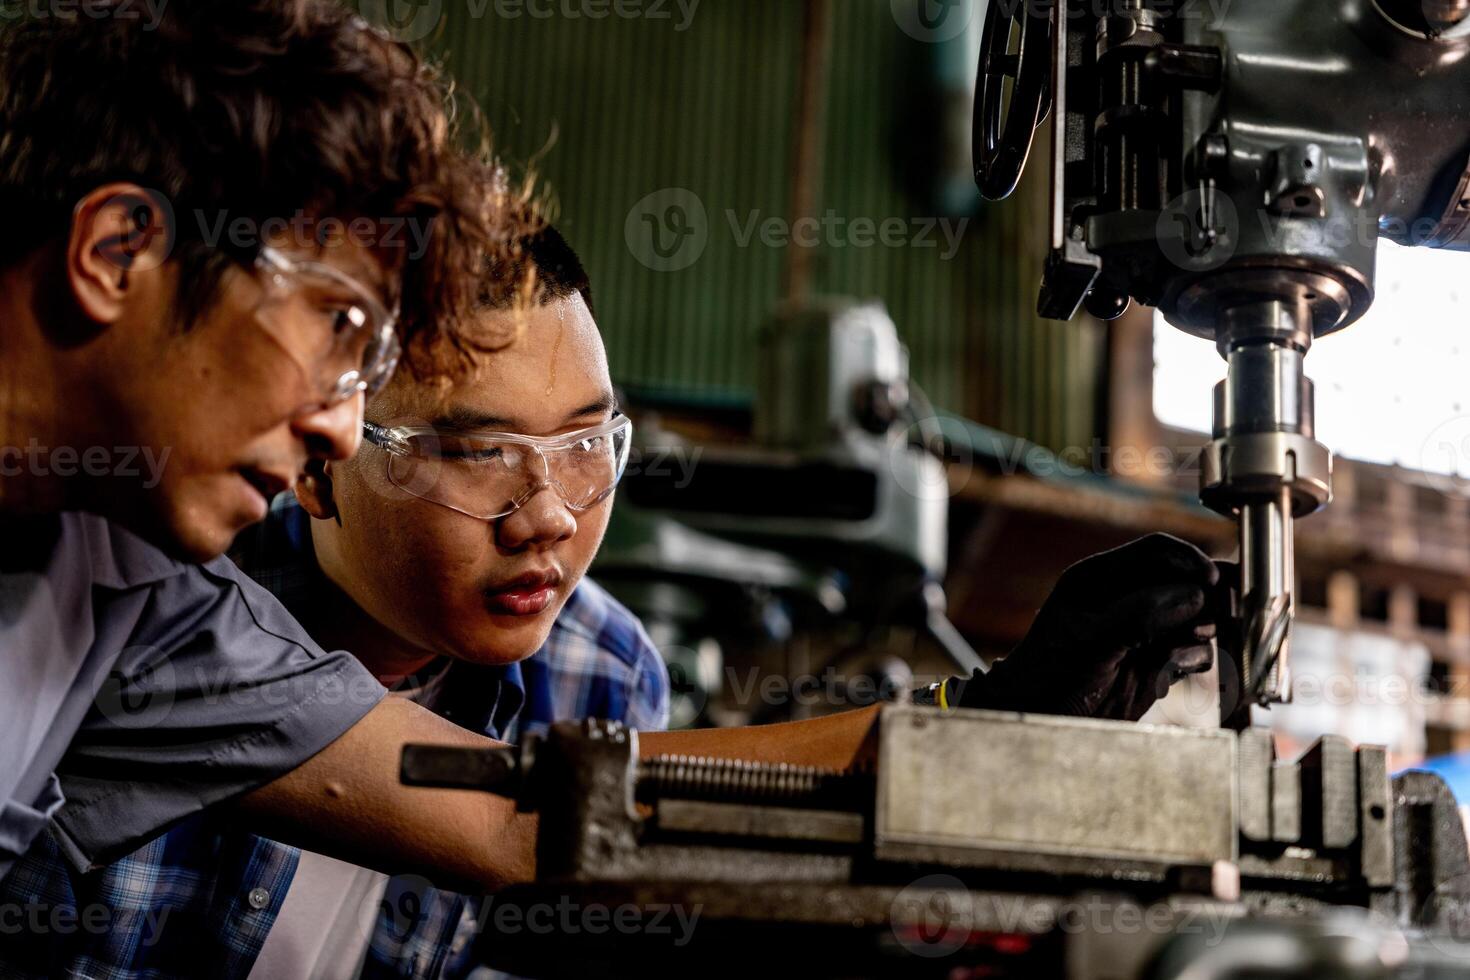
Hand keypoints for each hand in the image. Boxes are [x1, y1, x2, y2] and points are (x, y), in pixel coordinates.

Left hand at [956, 534, 1222, 720]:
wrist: (1042, 715)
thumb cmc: (1051, 670)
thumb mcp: (1091, 639)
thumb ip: (1140, 615)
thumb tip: (1194, 594)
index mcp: (1102, 578)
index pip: (1156, 551)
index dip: (1189, 559)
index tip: (1211, 579)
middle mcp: (1128, 598)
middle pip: (1183, 582)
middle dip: (1205, 596)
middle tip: (1220, 614)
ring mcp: (1145, 629)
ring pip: (1194, 616)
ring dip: (1200, 628)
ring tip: (1183, 646)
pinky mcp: (1157, 660)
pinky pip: (1192, 649)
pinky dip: (1192, 656)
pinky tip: (1170, 672)